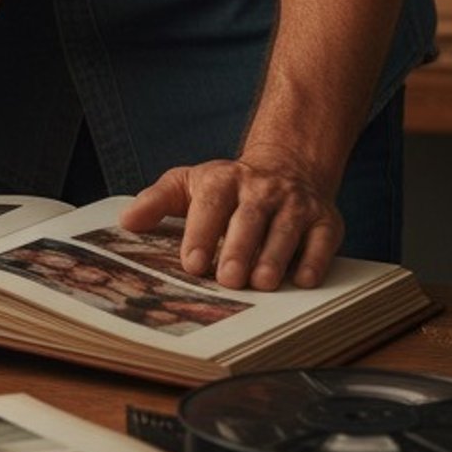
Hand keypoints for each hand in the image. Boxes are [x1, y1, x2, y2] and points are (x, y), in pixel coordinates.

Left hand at [119, 153, 343, 290]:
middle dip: (239, 250)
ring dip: (274, 257)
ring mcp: (295, 204)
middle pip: (249, 219)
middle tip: (229, 280)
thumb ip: (157, 201)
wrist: (286, 167)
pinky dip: (314, 260)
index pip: (210, 205)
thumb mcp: (188, 184)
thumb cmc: (228, 186)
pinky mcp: (325, 220)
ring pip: (285, 230)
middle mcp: (261, 189)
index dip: (201, 234)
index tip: (192, 264)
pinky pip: (322, 240)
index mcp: (223, 180)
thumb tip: (126, 221)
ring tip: (261, 283)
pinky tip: (303, 280)